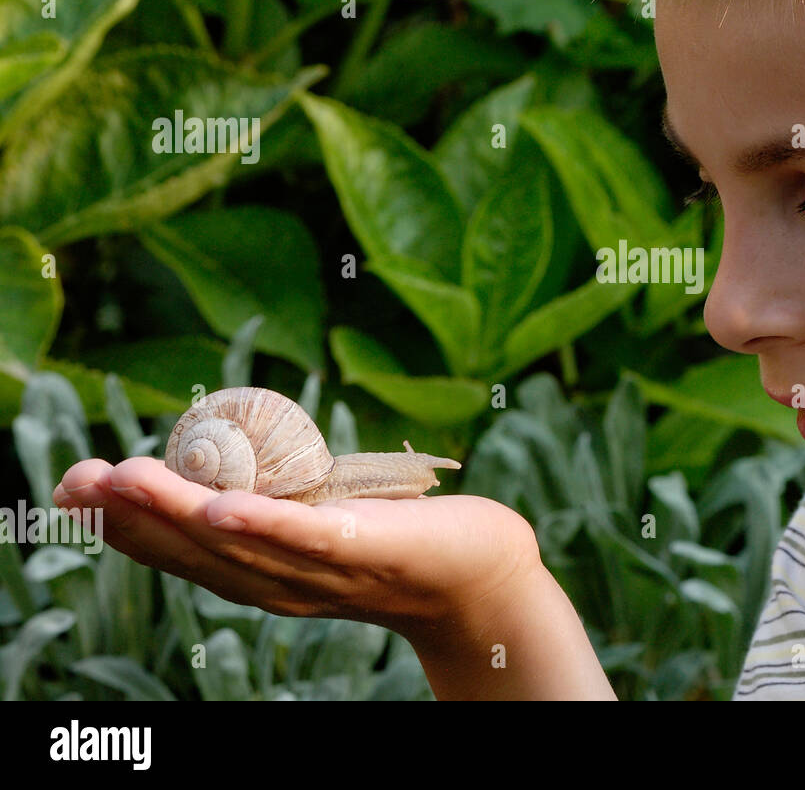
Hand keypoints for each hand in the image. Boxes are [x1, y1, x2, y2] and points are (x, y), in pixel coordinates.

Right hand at [54, 456, 542, 644]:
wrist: (482, 572)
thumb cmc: (399, 540)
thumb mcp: (320, 523)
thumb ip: (273, 507)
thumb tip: (221, 470)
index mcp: (266, 573)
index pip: (184, 552)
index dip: (127, 525)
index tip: (73, 490)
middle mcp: (285, 582)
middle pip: (197, 551)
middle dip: (132, 516)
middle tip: (74, 481)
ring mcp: (326, 571)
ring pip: (240, 544)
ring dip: (177, 513)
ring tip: (126, 479)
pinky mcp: (371, 549)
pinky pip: (310, 539)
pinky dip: (264, 525)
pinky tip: (221, 508)